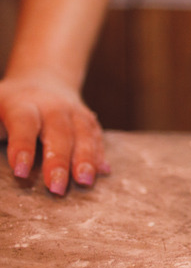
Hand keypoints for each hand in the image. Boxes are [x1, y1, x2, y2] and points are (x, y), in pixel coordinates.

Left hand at [0, 73, 107, 194]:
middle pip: (59, 131)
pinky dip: (100, 155)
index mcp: (21, 104)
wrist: (42, 80)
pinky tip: (103, 173)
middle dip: (59, 159)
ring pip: (83, 133)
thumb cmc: (5, 103)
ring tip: (86, 182)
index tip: (19, 171)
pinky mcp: (88, 120)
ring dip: (86, 158)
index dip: (23, 146)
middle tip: (57, 187)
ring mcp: (74, 112)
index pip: (24, 123)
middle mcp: (52, 106)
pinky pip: (97, 137)